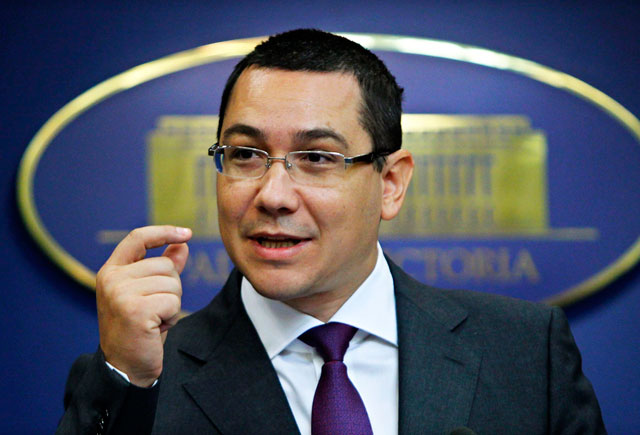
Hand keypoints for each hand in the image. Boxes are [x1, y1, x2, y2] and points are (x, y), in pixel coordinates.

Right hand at [96, 225, 191, 386]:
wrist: (126, 367)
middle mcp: (111, 278)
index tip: (187, 234)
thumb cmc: (139, 328)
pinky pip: (173, 301)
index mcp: (111, 270)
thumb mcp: (149, 293)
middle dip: (171, 288)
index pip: (138, 238)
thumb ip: (163, 267)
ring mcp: (120, 293)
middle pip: (165, 264)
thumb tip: (182, 244)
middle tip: (155, 310)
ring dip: (172, 303)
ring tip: (154, 319)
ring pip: (172, 283)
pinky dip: (172, 316)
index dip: (164, 232)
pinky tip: (156, 328)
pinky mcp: (135, 309)